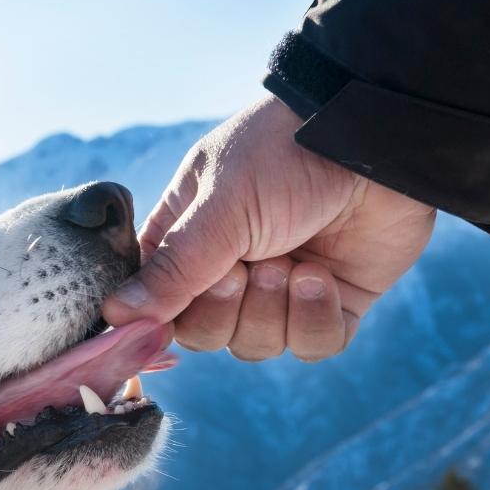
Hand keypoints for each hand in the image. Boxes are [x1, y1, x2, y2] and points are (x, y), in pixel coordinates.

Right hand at [102, 95, 435, 360]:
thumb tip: (115, 316)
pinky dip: (314, 319)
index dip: (156, 320)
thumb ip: (172, 269)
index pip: (153, 302)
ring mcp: (280, 289)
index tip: (159, 325)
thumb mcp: (220, 207)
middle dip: (224, 309)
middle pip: (203, 334)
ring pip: (255, 345)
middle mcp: (228, 268)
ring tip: (292, 263)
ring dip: (271, 310)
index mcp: (186, 239)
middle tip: (243, 271)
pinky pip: (311, 346)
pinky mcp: (331, 303)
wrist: (373, 143)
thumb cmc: (285, 156)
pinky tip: (322, 276)